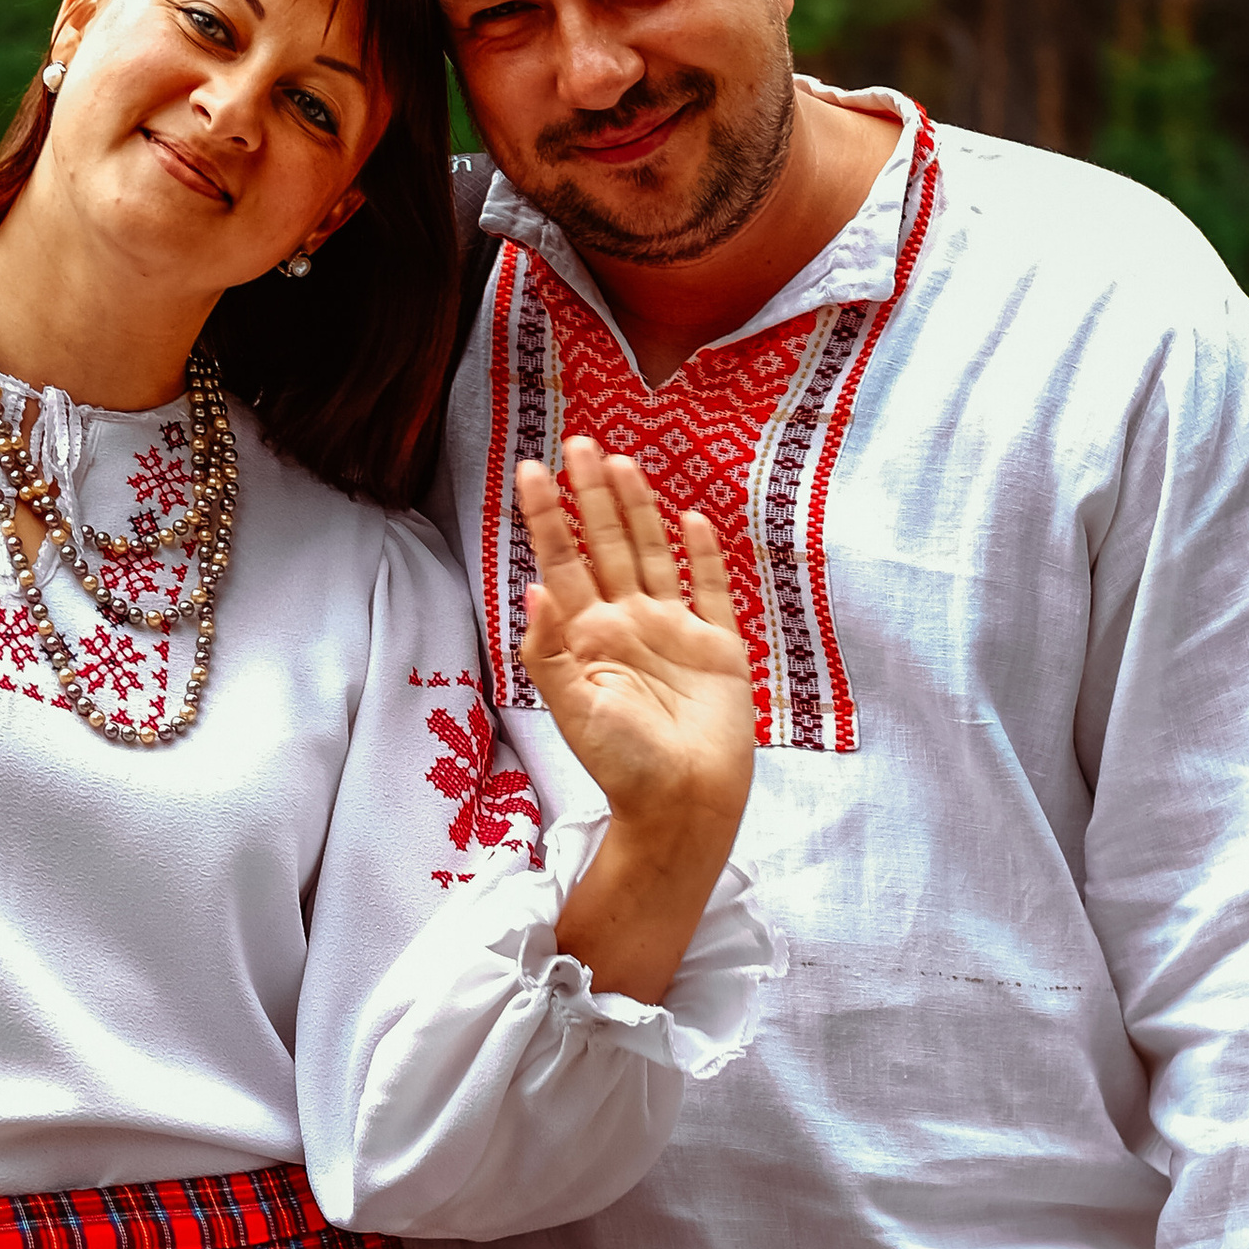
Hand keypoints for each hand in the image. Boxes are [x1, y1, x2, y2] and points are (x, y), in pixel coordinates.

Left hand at [522, 437, 756, 1006]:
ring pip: (652, 555)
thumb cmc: (623, 764)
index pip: (562, 563)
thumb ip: (549, 649)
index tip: (532, 472)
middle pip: (605, 546)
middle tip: (576, 444)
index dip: (548, 517)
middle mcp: (627, 625)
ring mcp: (673, 632)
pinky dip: (702, 556)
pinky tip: (692, 519)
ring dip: (637, 511)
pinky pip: (710, 591)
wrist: (684, 803)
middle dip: (590, 496)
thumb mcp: (572, 708)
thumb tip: (531, 586)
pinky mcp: (718, 648)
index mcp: (588, 638)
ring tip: (621, 464)